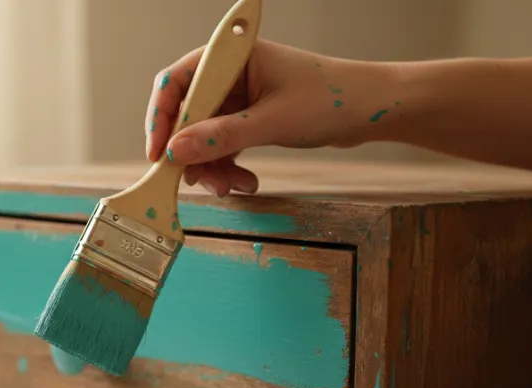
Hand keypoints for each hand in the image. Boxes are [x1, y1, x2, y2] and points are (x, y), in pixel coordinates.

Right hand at [145, 40, 395, 195]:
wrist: (373, 111)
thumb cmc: (332, 99)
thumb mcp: (273, 121)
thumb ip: (222, 137)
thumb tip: (176, 152)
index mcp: (233, 57)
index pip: (177, 81)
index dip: (161, 117)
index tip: (158, 153)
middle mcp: (231, 74)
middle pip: (186, 114)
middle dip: (190, 152)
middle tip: (197, 181)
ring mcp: (240, 98)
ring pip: (203, 136)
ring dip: (211, 166)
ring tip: (231, 187)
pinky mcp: (250, 119)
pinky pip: (223, 146)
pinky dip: (228, 166)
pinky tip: (245, 182)